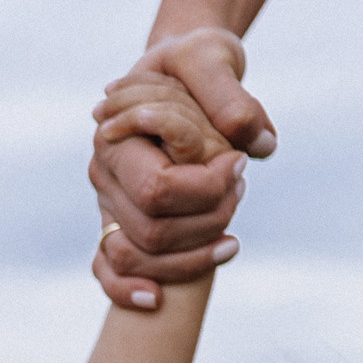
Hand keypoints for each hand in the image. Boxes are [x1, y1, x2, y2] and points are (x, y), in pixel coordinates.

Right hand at [89, 28, 271, 308]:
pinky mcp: (116, 224)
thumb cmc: (196, 63)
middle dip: (207, 221)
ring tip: (230, 232)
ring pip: (134, 258)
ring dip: (190, 256)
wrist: (183, 71)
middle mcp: (105, 176)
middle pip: (150, 232)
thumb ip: (230, 100)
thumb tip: (257, 148)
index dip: (204, 190)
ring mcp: (108, 203)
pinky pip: (108, 273)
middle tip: (240, 191)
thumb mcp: (211, 62)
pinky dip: (128, 291)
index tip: (239, 166)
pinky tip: (158, 301)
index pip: (157, 191)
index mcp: (115, 137)